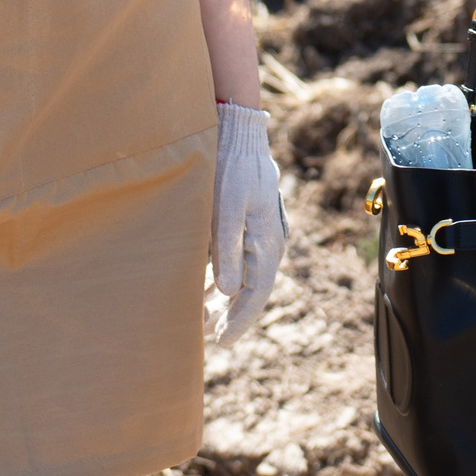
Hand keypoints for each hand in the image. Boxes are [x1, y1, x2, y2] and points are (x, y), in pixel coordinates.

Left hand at [207, 101, 286, 345]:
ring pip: (248, 275)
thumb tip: (230, 291)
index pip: (257, 292)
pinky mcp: (251, 222)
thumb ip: (227, 251)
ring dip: (227, 298)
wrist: (239, 132)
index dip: (240, 320)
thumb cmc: (230, 168)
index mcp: (267, 240)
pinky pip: (242, 259)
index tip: (221, 342)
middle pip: (254, 288)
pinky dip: (226, 276)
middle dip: (232, 314)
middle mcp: (270, 240)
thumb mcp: (226, 209)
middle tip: (209, 337)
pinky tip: (208, 286)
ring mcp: (262, 231)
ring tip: (205, 318)